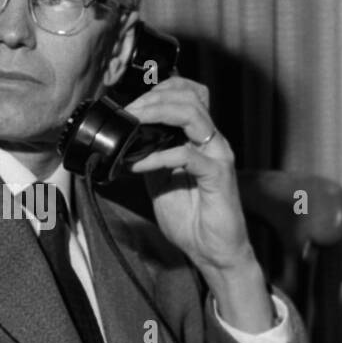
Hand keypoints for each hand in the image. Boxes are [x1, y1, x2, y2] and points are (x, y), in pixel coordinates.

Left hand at [124, 77, 252, 271]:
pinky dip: (158, 156)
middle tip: (127, 111)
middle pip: (189, 97)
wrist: (212, 251)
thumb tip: (123, 142)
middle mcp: (211, 141)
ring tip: (132, 123)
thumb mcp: (159, 181)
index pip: (186, 95)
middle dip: (153, 98)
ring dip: (157, 113)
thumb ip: (149, 157)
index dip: (158, 91)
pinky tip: (138, 165)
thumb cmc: (191, 218)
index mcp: (199, 139)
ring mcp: (217, 155)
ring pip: (193, 115)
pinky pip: (187, 155)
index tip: (129, 104)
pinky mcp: (218, 175)